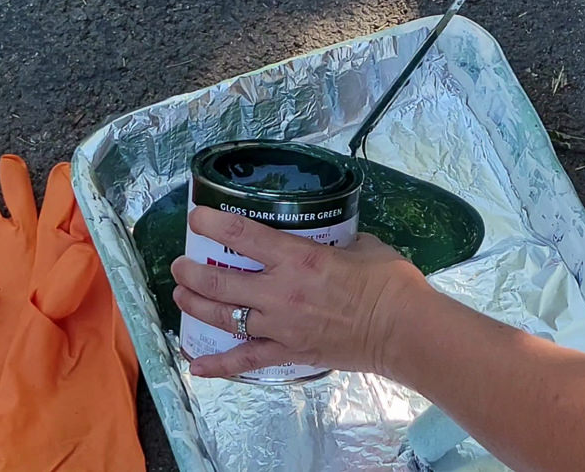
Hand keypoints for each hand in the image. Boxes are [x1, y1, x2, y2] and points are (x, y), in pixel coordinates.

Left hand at [170, 206, 433, 377]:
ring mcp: (280, 325)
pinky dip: (219, 366)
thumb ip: (335, 241)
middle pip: (220, 280)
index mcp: (298, 258)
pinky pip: (246, 361)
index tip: (197, 218)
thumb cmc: (388, 282)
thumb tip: (328, 240)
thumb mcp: (361, 245)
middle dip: (191, 271)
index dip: (213, 224)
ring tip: (180, 297)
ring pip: (224, 317)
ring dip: (196, 306)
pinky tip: (195, 367)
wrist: (403, 329)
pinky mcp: (289, 352)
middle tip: (180, 265)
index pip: (243, 235)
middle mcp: (279, 291)